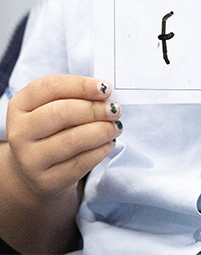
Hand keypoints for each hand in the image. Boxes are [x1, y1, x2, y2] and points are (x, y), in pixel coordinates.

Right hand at [6, 75, 122, 198]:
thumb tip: (106, 93)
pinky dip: (100, 151)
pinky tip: (109, 143)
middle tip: (115, 109)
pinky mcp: (46, 181)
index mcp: (20, 105)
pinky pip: (79, 164)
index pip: (50, 86)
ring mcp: (29, 159)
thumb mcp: (53, 106)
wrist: (35, 170)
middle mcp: (19, 132)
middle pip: (61, 112)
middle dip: (94, 109)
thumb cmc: (52, 128)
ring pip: (71, 140)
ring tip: (116, 126)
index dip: (81, 85)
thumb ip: (75, 95)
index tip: (105, 87)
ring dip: (101, 131)